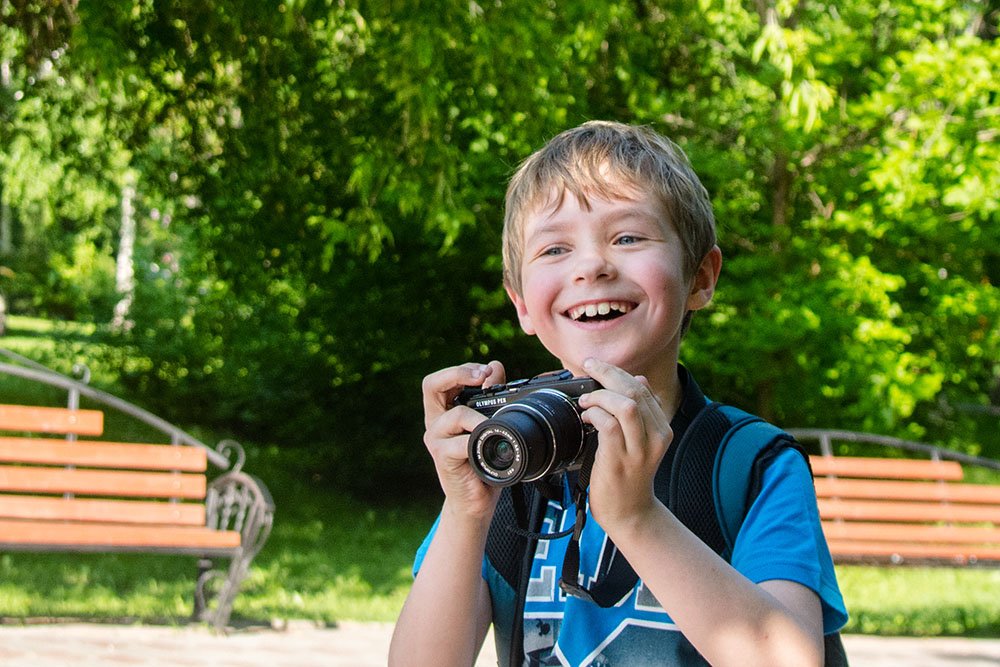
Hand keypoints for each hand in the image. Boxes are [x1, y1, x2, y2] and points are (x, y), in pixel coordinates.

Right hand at [421, 361, 505, 519]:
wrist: (475, 500)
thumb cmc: (482, 462)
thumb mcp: (488, 424)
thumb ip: (490, 395)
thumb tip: (496, 366)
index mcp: (443, 411)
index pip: (439, 380)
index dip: (462, 370)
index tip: (488, 372)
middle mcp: (435, 422)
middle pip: (431, 384)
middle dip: (459, 374)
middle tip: (484, 376)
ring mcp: (436, 439)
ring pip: (456, 413)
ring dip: (481, 415)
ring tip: (495, 425)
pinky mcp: (442, 457)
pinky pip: (462, 442)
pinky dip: (479, 440)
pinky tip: (490, 443)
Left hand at [577, 358, 673, 533]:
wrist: (630, 513)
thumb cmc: (629, 475)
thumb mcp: (640, 440)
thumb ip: (641, 412)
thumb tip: (637, 380)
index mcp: (661, 428)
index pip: (642, 388)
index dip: (617, 372)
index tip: (597, 366)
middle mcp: (655, 437)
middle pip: (634, 390)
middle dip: (607, 373)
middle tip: (587, 368)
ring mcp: (639, 450)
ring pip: (625, 405)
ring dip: (600, 396)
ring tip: (586, 401)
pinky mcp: (620, 461)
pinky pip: (609, 426)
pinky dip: (594, 415)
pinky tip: (586, 417)